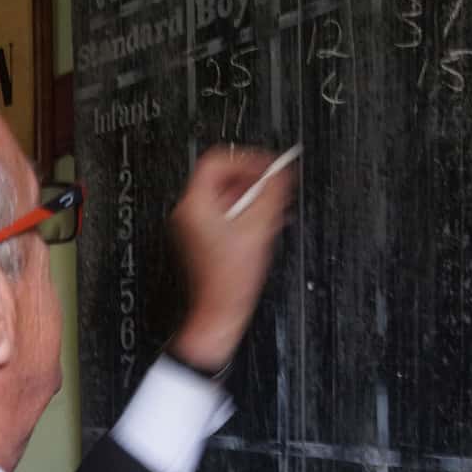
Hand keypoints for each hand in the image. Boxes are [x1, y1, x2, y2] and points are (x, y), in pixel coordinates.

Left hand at [168, 145, 291, 372]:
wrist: (220, 311)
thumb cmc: (230, 279)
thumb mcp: (259, 227)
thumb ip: (272, 193)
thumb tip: (281, 171)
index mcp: (196, 204)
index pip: (218, 160)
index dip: (248, 159)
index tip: (268, 168)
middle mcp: (191, 213)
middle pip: (224, 179)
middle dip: (254, 182)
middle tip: (275, 189)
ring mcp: (196, 228)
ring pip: (228, 199)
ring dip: (254, 200)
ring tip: (274, 209)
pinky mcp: (205, 240)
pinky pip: (228, 217)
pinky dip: (247, 216)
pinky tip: (264, 225)